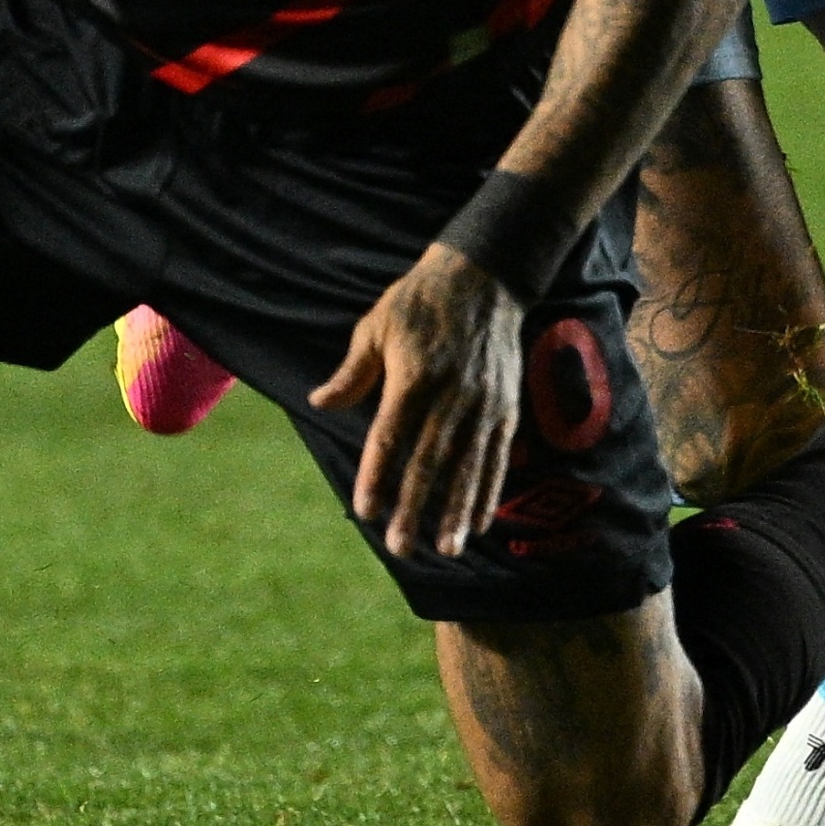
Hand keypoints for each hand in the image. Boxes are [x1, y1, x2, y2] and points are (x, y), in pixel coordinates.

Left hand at [309, 243, 524, 559]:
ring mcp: (483, 403)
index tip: (365, 512)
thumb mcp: (377, 326)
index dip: (377, 476)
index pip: (390, 437)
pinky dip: (488, 492)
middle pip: (431, 461)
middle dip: (415, 509)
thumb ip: (352, 371)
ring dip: (456, 511)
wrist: (484, 276)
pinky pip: (496, 457)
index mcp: (414, 376)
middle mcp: (452, 394)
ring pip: (469, 467)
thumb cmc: (420, 301)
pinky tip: (478, 522)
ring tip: (447, 549)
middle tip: (401, 548)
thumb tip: (319, 402)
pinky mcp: (505, 406)